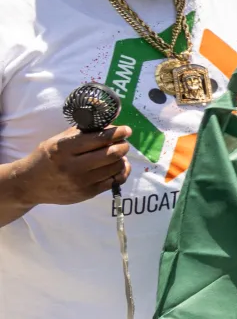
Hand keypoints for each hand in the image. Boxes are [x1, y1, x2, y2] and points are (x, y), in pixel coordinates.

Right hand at [10, 125, 132, 205]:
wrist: (29, 184)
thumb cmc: (46, 158)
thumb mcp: (57, 140)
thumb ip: (81, 132)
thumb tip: (109, 125)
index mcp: (64, 148)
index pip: (99, 138)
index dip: (117, 133)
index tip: (126, 130)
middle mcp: (72, 166)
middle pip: (112, 154)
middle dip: (123, 146)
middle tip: (123, 143)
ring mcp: (80, 182)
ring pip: (116, 168)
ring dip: (122, 159)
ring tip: (119, 155)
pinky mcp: (86, 193)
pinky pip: (114, 182)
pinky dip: (120, 172)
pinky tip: (117, 167)